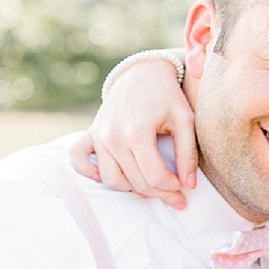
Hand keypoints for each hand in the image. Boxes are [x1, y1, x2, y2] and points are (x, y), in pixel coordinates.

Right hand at [68, 54, 198, 208]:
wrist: (143, 72)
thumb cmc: (167, 96)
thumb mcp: (185, 120)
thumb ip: (188, 153)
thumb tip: (189, 185)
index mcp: (138, 131)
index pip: (155, 176)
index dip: (173, 187)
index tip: (185, 186)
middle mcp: (114, 136)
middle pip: (136, 182)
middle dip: (160, 194)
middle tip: (177, 196)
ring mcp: (100, 136)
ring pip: (111, 180)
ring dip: (132, 189)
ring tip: (152, 186)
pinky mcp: (91, 133)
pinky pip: (78, 159)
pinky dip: (89, 172)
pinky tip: (108, 175)